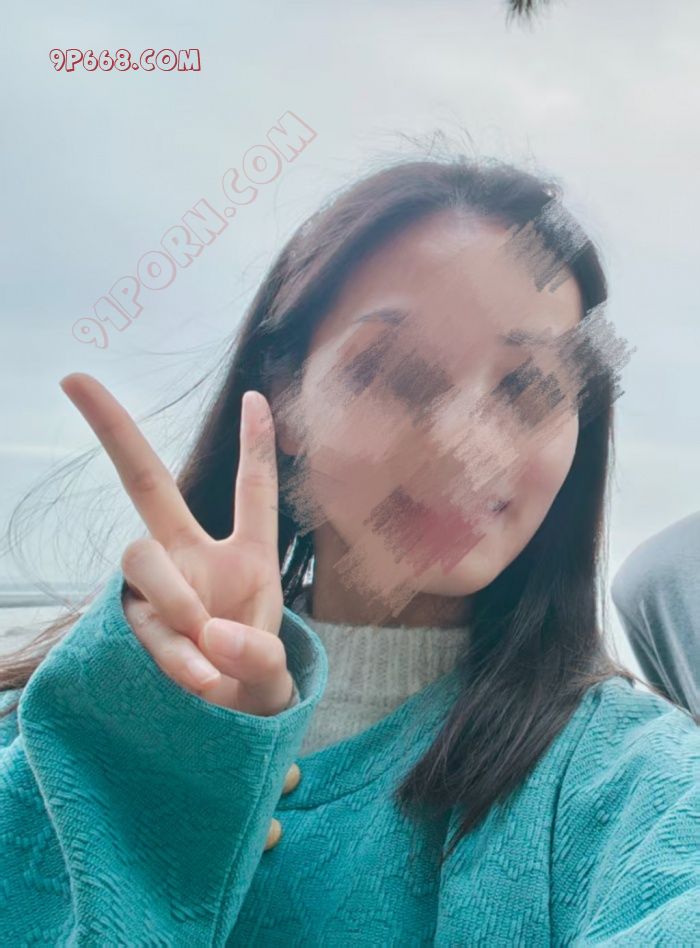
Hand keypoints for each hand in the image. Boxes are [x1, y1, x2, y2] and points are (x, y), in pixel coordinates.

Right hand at [59, 373, 293, 715]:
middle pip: (148, 484)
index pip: (253, 491)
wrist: (223, 722)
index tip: (256, 395)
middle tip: (75, 379)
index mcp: (246, 555)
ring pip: (140, 556)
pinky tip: (199, 681)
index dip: (257, 446)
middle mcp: (193, 556)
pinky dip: (175, 654)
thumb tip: (210, 634)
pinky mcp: (134, 619)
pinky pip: (145, 621)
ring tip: (208, 654)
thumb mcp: (273, 669)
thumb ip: (258, 656)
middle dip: (113, 428)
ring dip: (176, 600)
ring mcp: (157, 586)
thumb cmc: (252, 677)